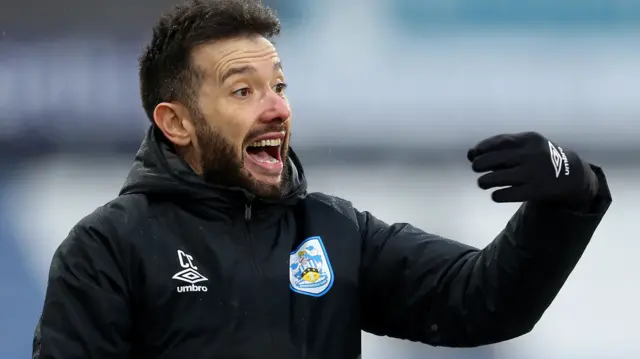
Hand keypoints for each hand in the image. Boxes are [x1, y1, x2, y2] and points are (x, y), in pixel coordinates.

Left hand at [467, 132, 598, 202]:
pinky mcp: (537, 190)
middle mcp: (532, 154)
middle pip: (497, 159)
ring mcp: (535, 172)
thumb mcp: (528, 145)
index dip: (482, 147)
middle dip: (481, 164)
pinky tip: (495, 195)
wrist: (571, 174)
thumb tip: (471, 154)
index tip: (472, 154)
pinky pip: (510, 194)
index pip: (500, 141)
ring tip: (482, 182)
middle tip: (475, 168)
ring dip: (485, 181)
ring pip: (501, 177)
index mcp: (530, 139)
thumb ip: (503, 147)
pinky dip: (498, 195)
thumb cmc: (539, 158)